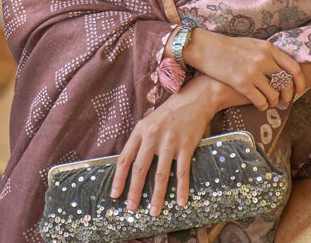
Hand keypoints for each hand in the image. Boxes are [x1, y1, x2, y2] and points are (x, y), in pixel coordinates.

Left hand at [109, 74, 215, 217]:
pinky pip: (182, 171)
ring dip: (157, 196)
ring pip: (161, 174)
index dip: (119, 178)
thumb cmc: (170, 113)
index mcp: (141, 130)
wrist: (195, 99)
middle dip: (135, 191)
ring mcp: (170, 141)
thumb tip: (129, 166)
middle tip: (131, 208)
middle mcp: (153, 135)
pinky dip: (182, 188)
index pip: (125, 158)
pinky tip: (181, 201)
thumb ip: (140, 140)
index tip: (115, 194)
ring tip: (155, 211)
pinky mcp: (186, 145)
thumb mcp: (149, 121)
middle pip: (140, 169)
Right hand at [184, 29, 305, 110]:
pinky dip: (262, 106)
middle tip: (283, 100)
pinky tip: (259, 105)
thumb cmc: (229, 46)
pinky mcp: (242, 83)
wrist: (206, 48)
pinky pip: (260, 101)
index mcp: (268, 48)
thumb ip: (268, 53)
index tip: (300, 90)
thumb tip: (282, 67)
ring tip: (269, 102)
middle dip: (287, 95)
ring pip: (274, 95)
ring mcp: (253, 72)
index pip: (293, 67)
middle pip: (286, 83)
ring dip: (274, 102)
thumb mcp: (252, 44)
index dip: (300, 82)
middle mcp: (263, 59)